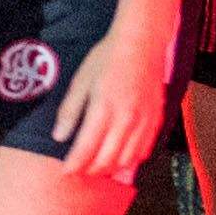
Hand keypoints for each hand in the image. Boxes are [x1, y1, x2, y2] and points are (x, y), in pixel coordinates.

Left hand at [50, 24, 168, 183]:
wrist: (142, 43)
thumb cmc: (108, 58)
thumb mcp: (81, 80)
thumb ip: (70, 111)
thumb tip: (59, 137)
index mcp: (104, 107)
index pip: (86, 148)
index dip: (74, 165)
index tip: (66, 171)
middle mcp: (126, 118)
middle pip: (107, 160)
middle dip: (91, 170)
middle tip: (80, 171)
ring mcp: (144, 121)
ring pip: (127, 159)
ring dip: (110, 168)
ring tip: (97, 166)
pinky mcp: (156, 120)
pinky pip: (144, 150)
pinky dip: (130, 159)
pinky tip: (119, 156)